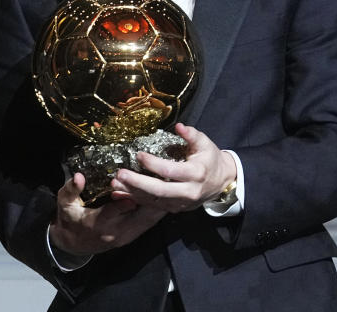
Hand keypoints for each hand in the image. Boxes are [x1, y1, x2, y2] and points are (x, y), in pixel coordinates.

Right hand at [48, 173, 166, 255]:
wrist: (74, 245)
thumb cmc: (70, 220)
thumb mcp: (65, 204)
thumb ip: (71, 190)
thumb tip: (78, 177)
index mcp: (99, 223)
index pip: (117, 209)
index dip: (129, 195)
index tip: (140, 180)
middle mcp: (116, 232)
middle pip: (140, 215)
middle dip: (153, 198)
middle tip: (168, 180)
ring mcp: (127, 236)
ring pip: (149, 220)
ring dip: (160, 205)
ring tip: (174, 186)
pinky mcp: (133, 236)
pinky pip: (149, 223)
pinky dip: (158, 211)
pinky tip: (169, 198)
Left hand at [110, 123, 236, 212]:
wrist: (221, 182)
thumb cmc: (210, 159)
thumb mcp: (205, 143)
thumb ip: (192, 135)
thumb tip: (179, 126)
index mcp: (196, 174)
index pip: (170, 171)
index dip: (153, 164)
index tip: (138, 155)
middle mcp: (188, 192)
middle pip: (159, 190)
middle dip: (137, 183)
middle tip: (120, 174)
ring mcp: (181, 203)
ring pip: (154, 201)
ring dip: (132, 193)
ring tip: (115, 183)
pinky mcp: (175, 208)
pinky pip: (153, 206)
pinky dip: (136, 200)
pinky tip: (121, 194)